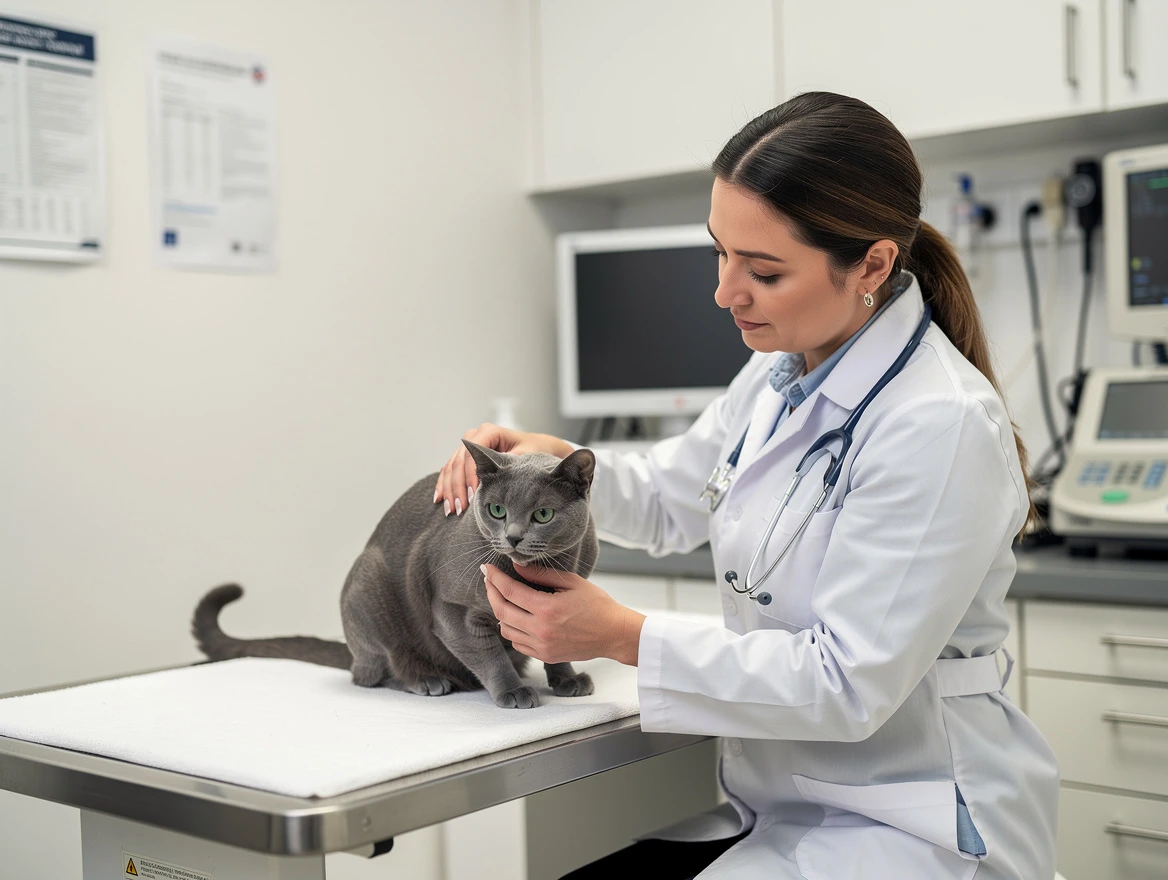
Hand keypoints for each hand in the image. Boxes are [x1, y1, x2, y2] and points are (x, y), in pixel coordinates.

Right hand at [435, 423, 573, 516]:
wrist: (534, 447)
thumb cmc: (532, 450)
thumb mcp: (527, 456)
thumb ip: (512, 464)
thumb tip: (498, 477)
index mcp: (489, 432)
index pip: (471, 455)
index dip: (470, 476)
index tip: (473, 496)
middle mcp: (474, 436)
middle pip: (458, 462)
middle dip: (457, 487)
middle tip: (460, 508)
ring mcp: (467, 445)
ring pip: (450, 467)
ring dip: (449, 490)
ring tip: (451, 510)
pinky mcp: (464, 456)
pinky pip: (449, 470)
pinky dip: (445, 485)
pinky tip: (440, 499)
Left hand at [480, 563, 645, 666]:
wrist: (614, 634)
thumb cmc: (597, 605)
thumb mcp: (571, 582)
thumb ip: (541, 575)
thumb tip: (517, 566)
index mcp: (547, 608)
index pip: (510, 591)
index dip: (495, 578)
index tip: (487, 569)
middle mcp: (540, 629)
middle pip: (501, 611)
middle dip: (491, 593)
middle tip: (489, 581)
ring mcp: (542, 645)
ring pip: (506, 629)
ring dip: (501, 613)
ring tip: (505, 599)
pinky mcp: (545, 656)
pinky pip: (518, 643)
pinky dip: (513, 629)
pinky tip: (518, 618)